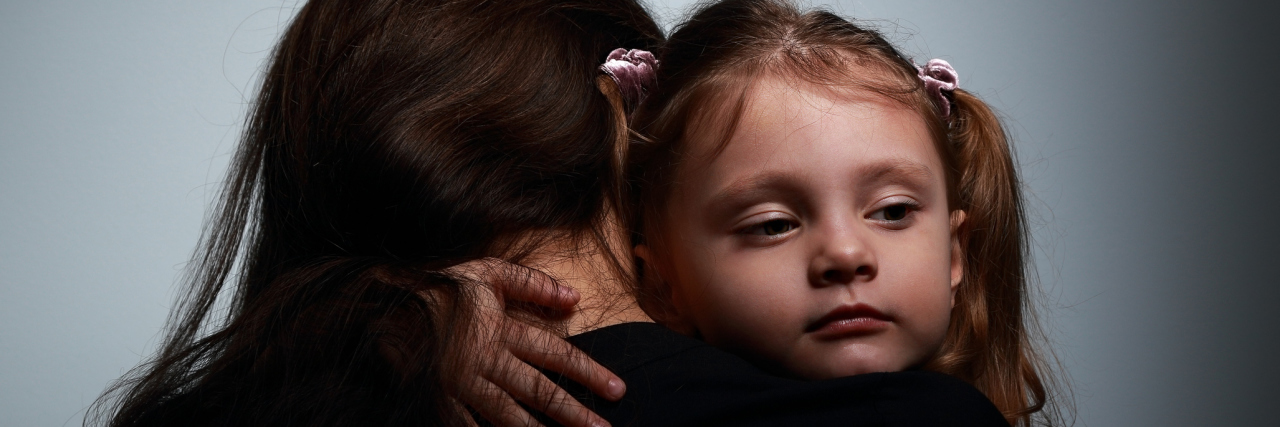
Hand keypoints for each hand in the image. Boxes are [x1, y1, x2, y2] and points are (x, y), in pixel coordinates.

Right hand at [447, 258, 623, 426]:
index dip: (588, 372)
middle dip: (573, 414)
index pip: (555, 353)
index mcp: (500, 330)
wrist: (382, 305)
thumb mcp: (487, 273)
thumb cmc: (439, 288)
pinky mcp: (438, 401)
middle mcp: (485, 361)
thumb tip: (574, 297)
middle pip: (537, 391)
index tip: (617, 389)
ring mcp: (461, 385)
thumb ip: (532, 283)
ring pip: (507, 417)